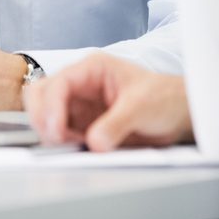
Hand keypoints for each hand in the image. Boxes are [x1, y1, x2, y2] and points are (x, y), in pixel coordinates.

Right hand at [23, 53, 193, 150]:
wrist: (177, 114)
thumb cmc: (164, 97)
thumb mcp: (142, 107)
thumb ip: (116, 124)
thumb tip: (93, 142)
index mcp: (92, 69)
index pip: (58, 84)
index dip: (51, 108)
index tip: (57, 131)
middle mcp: (80, 85)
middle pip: (40, 96)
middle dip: (43, 118)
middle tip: (58, 140)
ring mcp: (79, 106)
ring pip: (45, 116)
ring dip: (52, 133)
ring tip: (73, 146)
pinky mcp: (82, 125)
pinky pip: (61, 134)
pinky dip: (63, 144)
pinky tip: (79, 149)